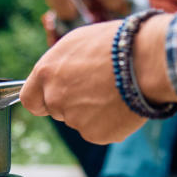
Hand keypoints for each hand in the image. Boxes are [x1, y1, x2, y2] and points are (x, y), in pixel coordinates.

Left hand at [21, 14, 176, 143]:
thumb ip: (61, 65)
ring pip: (81, 121)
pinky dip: (111, 123)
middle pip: (58, 110)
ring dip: (94, 112)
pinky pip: (100, 131)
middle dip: (73, 103)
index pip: (30, 99)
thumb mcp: (79, 42)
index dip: (42, 100)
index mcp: (46, 72)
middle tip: (99, 88)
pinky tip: (123, 104)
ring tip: (116, 91)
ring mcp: (74, 118)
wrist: (146, 60)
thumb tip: (58, 77)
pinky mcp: (94, 134)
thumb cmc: (116, 44)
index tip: (51, 99)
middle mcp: (55, 98)